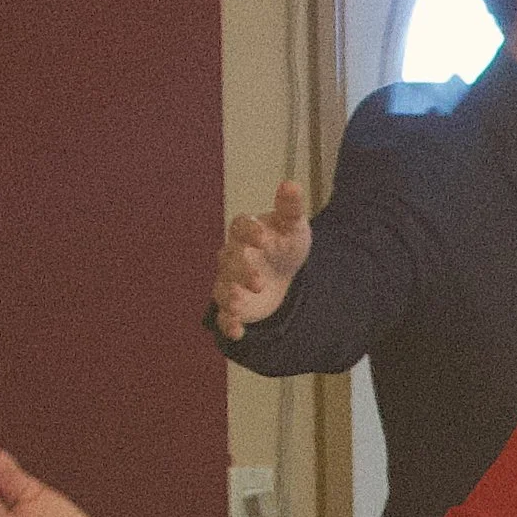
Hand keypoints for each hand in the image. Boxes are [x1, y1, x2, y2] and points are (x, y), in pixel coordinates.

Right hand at [212, 181, 310, 337]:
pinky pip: (225, 316)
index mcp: (246, 232)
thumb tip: (291, 184)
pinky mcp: (234, 306)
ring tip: (239, 304)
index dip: (249, 232)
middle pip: (229, 260)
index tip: (264, 239)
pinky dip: (228, 324)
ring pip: (222, 288)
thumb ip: (290, 208)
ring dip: (229, 297)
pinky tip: (238, 332)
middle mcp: (232, 256)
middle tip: (259, 282)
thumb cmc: (285, 243)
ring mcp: (230, 281)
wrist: (285, 271)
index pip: (239, 226)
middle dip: (241, 271)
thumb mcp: (293, 226)